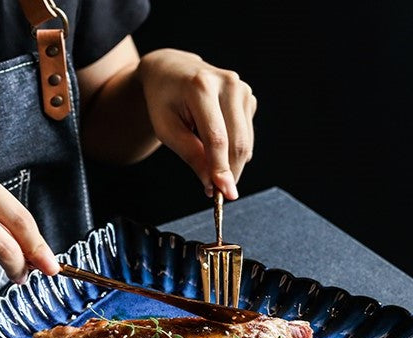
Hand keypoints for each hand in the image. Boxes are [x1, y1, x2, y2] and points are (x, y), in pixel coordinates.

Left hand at [138, 48, 256, 198]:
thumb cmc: (164, 100)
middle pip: (237, 142)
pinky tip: (215, 146)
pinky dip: (234, 151)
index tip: (224, 194)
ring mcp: (242, 89)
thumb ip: (190, 155)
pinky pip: (246, 136)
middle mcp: (227, 84)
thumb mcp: (166, 129)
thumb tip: (212, 183)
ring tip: (209, 168)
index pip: (216, 138)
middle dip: (229, 173)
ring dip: (231, 165)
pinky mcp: (248, 97)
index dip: (221, 169)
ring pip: (245, 143)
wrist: (171, 69)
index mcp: (201, 87)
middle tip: (217, 193)